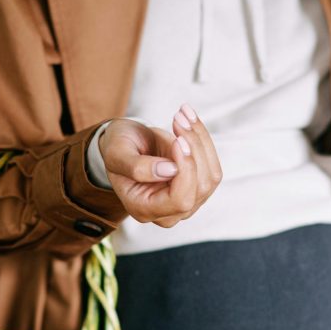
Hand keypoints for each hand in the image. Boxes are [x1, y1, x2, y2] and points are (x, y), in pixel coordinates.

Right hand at [99, 104, 221, 227]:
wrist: (126, 144)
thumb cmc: (118, 148)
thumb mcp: (117, 154)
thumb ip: (136, 167)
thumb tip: (170, 170)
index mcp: (143, 209)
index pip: (179, 200)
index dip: (185, 169)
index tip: (178, 139)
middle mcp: (167, 214)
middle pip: (199, 188)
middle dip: (194, 149)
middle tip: (177, 117)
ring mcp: (185, 204)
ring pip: (211, 177)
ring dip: (200, 141)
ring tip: (181, 115)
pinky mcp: (197, 189)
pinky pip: (213, 167)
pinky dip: (204, 141)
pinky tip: (189, 122)